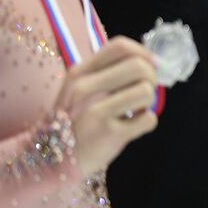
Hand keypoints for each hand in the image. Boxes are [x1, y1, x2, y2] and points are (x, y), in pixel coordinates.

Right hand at [56, 38, 160, 173]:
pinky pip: (149, 119)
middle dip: (151, 78)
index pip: (119, 47)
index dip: (143, 53)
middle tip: (143, 93)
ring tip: (133, 111)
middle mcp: (84, 88)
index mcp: (79, 73)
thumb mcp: (80, 90)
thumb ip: (108, 73)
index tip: (152, 65)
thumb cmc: (75, 121)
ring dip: (147, 102)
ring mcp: (96, 112)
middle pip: (139, 66)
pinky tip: (130, 127)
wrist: (54, 160)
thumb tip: (152, 62)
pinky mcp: (110, 134)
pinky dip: (145, 123)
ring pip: (146, 91)